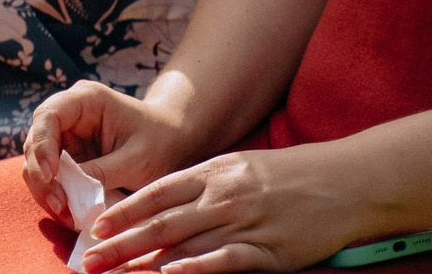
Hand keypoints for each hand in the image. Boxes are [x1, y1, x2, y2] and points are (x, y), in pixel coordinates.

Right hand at [23, 80, 196, 225]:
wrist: (173, 143)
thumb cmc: (160, 142)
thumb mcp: (137, 159)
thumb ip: (102, 173)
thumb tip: (69, 193)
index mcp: (86, 100)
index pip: (48, 116)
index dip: (42, 145)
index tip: (50, 175)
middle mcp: (69, 115)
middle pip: (36, 141)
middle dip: (41, 176)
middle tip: (59, 206)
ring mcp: (66, 137)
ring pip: (37, 163)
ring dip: (46, 190)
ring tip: (66, 216)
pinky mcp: (68, 158)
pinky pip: (51, 177)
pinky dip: (56, 196)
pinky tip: (69, 214)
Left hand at [78, 144, 382, 273]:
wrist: (342, 181)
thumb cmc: (288, 176)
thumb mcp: (239, 167)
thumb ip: (202, 186)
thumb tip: (163, 206)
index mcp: (212, 172)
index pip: (155, 192)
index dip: (123, 212)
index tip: (95, 228)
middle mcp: (221, 196)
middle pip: (160, 222)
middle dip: (121, 243)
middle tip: (88, 259)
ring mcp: (243, 222)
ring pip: (184, 245)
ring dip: (145, 262)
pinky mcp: (266, 250)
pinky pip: (223, 261)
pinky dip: (195, 269)